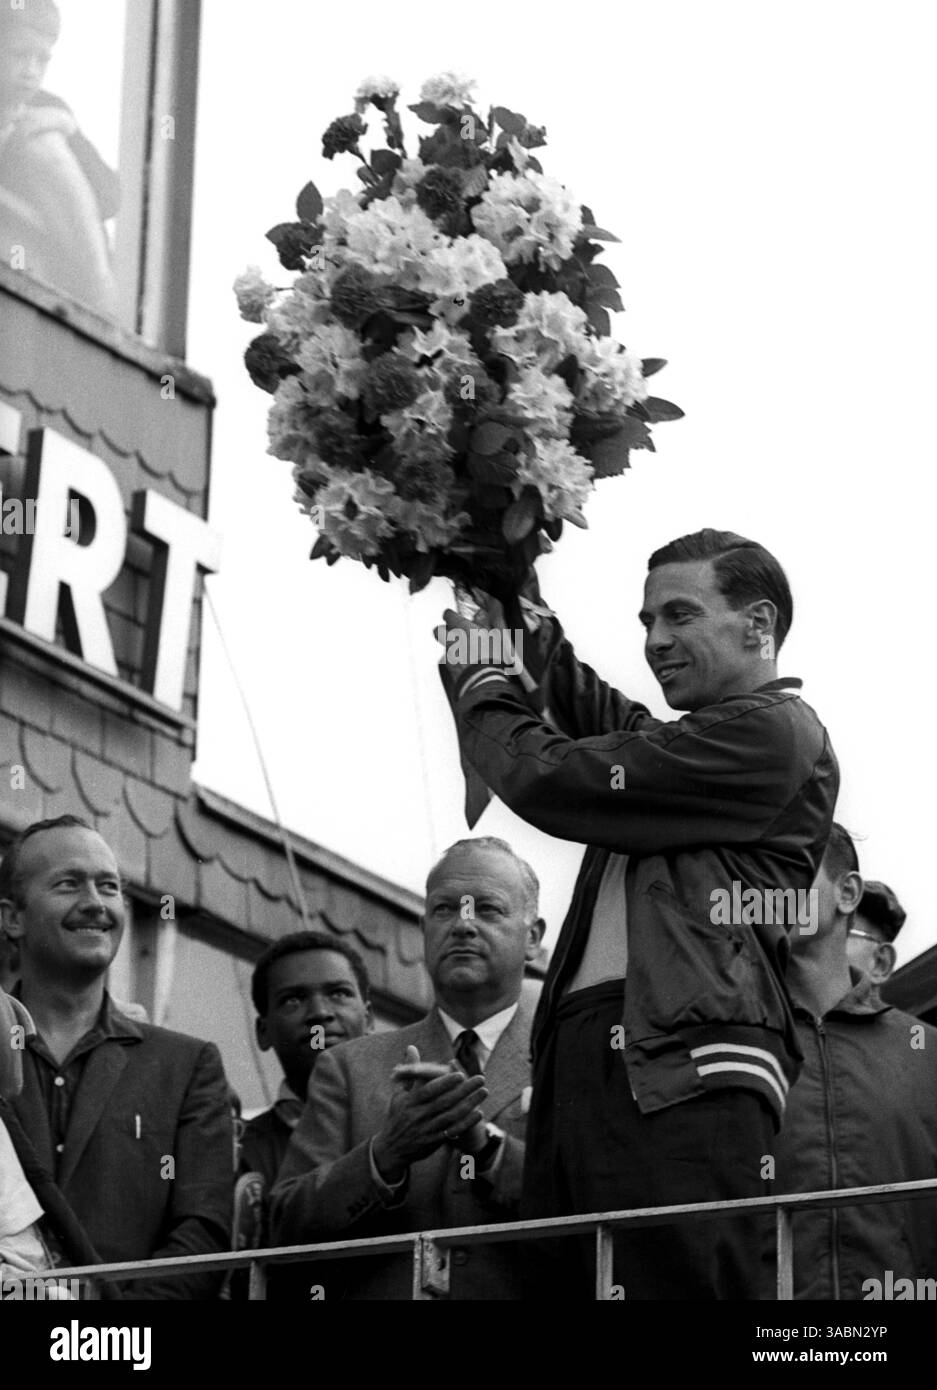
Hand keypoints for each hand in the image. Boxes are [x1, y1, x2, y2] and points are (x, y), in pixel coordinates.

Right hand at [373, 1050, 486, 1183]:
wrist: (391, 1148)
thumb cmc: (397, 1115)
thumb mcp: (399, 1093)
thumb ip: (409, 1070)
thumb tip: (411, 1047)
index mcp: (409, 1102)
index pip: (428, 1091)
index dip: (444, 1083)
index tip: (460, 1074)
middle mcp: (418, 1115)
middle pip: (444, 1102)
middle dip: (464, 1090)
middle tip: (480, 1078)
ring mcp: (426, 1129)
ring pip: (451, 1116)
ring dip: (469, 1104)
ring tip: (484, 1092)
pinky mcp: (434, 1141)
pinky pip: (452, 1131)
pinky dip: (466, 1122)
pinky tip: (479, 1113)